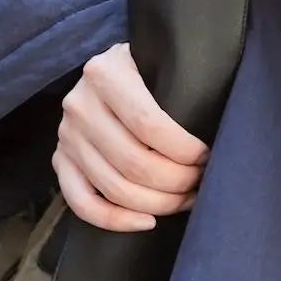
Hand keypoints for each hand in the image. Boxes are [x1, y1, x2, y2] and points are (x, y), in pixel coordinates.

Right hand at [52, 42, 210, 232]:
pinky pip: (82, 203)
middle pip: (134, 162)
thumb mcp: (162, 59)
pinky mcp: (60, 161)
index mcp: (105, 73)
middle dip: (176, 181)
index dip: (184, 150)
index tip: (207, 155)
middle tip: (201, 181)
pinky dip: (115, 220)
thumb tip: (221, 125)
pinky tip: (148, 221)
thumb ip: (180, 82)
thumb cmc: (148, 68)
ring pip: (113, 187)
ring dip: (157, 203)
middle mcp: (79, 105)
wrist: (107, 68)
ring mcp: (66, 136)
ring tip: (186, 198)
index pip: (150, 125)